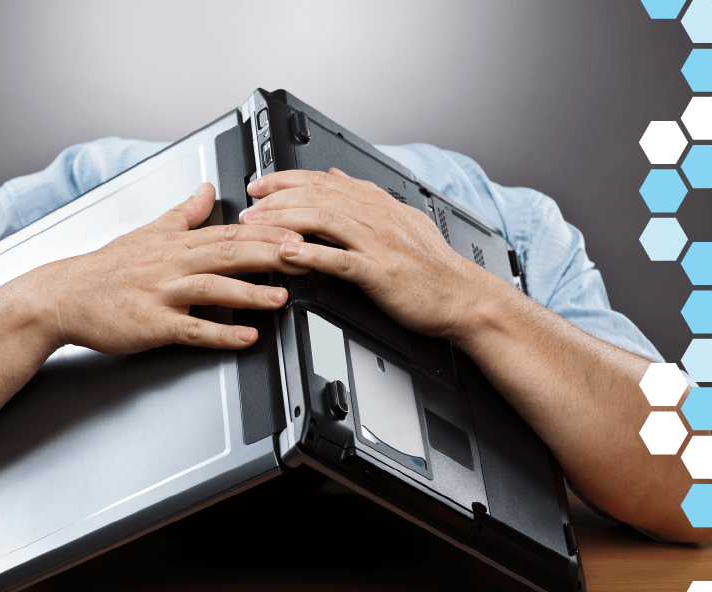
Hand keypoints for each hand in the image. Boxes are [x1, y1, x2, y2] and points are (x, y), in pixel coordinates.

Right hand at [41, 182, 308, 353]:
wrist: (63, 296)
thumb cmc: (106, 269)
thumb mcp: (147, 231)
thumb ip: (184, 213)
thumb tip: (208, 189)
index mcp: (176, 243)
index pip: (230, 232)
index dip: (267, 231)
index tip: (299, 230)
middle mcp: (172, 265)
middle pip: (227, 255)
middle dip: (269, 254)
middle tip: (304, 255)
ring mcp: (161, 294)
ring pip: (212, 290)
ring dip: (249, 293)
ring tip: (283, 297)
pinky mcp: (151, 324)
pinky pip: (191, 329)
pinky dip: (220, 334)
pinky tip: (246, 337)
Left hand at [242, 169, 492, 340]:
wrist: (464, 296)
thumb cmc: (433, 266)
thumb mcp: (401, 218)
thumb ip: (367, 196)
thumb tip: (336, 174)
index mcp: (379, 204)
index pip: (324, 180)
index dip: (286, 179)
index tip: (259, 185)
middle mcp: (376, 216)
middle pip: (317, 195)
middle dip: (275, 199)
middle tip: (247, 208)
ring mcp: (378, 243)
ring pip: (323, 219)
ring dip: (283, 220)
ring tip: (256, 226)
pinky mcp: (380, 272)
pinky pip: (339, 258)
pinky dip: (310, 253)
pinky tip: (286, 253)